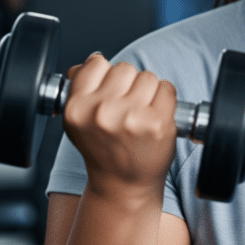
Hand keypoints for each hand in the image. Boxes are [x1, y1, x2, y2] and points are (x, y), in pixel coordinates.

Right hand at [62, 53, 177, 196]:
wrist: (123, 184)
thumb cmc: (104, 150)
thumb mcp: (79, 121)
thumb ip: (79, 88)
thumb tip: (90, 60)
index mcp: (77, 108)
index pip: (96, 64)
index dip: (107, 75)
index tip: (111, 90)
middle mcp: (102, 112)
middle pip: (125, 68)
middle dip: (129, 84)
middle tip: (127, 108)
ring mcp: (131, 118)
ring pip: (147, 76)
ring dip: (149, 91)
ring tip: (141, 114)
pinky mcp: (157, 123)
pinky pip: (167, 88)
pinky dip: (165, 99)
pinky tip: (155, 117)